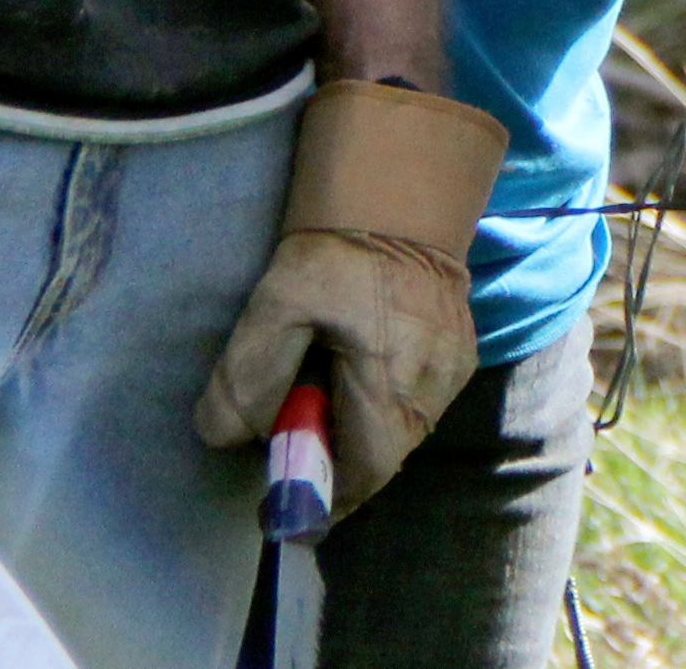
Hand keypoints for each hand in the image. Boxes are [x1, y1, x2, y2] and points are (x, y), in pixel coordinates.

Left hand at [194, 80, 506, 512]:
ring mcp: (454, 369)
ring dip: (359, 425)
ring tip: (325, 381)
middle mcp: (434, 387)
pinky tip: (358, 361)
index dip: (318, 495)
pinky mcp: (462, 350)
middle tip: (292, 423)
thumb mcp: (275, 304)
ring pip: (401, 431)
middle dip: (333, 454)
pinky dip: (385, 399)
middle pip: (381, 457)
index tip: (279, 497)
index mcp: (391, 383)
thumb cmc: (338, 246)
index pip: (361, 475)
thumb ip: (245, 377)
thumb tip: (224, 438)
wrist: (405, 187)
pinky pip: (419, 400)